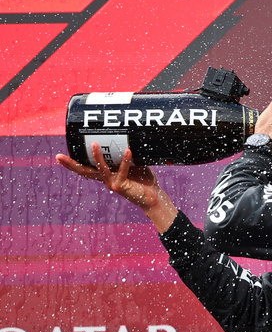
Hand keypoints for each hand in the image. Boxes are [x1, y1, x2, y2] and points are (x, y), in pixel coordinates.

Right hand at [56, 143, 177, 231]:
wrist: (154, 197)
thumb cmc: (143, 179)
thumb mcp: (133, 164)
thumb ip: (126, 152)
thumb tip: (126, 134)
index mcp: (105, 174)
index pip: (85, 167)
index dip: (72, 162)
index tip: (58, 156)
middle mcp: (105, 180)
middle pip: (84, 171)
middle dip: (70, 164)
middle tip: (58, 156)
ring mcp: (112, 183)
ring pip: (100, 169)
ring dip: (97, 157)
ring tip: (93, 144)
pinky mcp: (122, 186)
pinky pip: (123, 170)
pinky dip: (126, 160)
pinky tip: (128, 151)